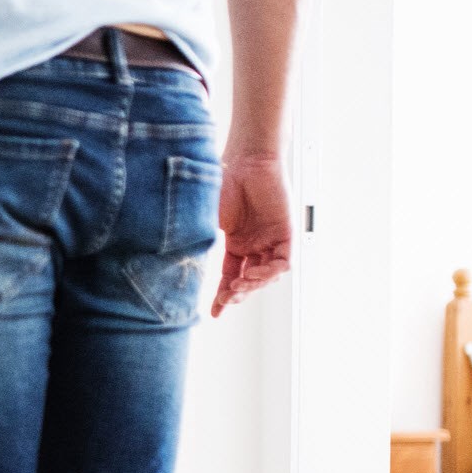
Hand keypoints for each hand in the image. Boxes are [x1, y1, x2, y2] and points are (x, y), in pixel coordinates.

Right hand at [212, 154, 293, 316]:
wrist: (245, 159)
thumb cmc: (224, 182)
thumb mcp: (206, 219)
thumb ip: (201, 241)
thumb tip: (185, 266)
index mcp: (236, 242)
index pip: (231, 276)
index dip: (223, 296)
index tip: (215, 313)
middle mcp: (255, 244)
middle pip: (249, 279)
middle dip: (238, 294)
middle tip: (227, 300)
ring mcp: (271, 239)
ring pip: (268, 274)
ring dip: (253, 285)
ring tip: (239, 287)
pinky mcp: (286, 232)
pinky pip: (283, 262)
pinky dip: (270, 272)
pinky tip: (254, 274)